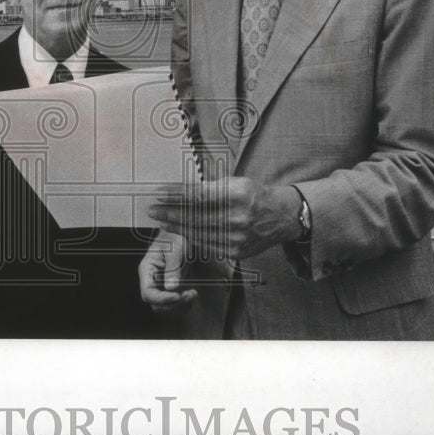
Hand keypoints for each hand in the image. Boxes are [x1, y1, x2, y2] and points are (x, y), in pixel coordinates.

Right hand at [138, 231, 196, 312]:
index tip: (177, 296)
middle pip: (156, 304)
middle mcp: (152, 281)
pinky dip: (184, 303)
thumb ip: (173, 268)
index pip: (148, 294)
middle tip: (189, 295)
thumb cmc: (174, 237)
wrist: (181, 234)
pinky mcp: (172, 288)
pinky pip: (175, 303)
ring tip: (192, 294)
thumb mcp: (175, 249)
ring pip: (166, 307)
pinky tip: (191, 294)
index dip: (161, 299)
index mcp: (147, 270)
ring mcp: (161, 286)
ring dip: (180, 306)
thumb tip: (171, 288)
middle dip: (173, 304)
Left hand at [148, 177, 301, 259]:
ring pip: (198, 232)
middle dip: (170, 212)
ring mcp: (238, 238)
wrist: (281, 217)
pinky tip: (179, 230)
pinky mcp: (237, 252)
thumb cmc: (254, 195)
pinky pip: (207, 244)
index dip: (176, 195)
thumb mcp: (235, 182)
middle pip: (195, 216)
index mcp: (239, 194)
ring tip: (161, 219)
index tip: (159, 193)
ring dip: (176, 226)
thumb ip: (209, 187)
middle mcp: (239, 218)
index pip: (199, 195)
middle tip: (152, 209)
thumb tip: (178, 190)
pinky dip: (191, 236)